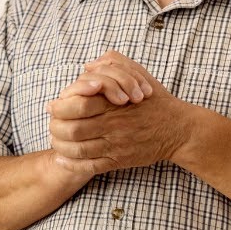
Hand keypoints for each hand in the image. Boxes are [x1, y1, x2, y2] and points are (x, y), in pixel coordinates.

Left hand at [47, 51, 193, 174]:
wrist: (179, 129)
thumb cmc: (155, 100)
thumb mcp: (137, 72)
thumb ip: (112, 63)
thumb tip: (87, 67)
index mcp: (113, 103)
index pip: (76, 105)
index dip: (59, 106)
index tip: (53, 105)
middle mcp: (112, 125)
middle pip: (71, 129)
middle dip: (54, 127)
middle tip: (51, 123)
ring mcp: (115, 145)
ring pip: (77, 149)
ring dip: (60, 145)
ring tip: (55, 139)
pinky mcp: (119, 161)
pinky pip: (90, 166)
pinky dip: (71, 163)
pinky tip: (62, 157)